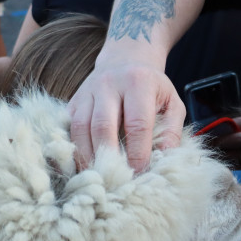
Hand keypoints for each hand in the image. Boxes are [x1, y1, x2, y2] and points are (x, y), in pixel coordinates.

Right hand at [68, 42, 185, 170]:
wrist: (125, 59)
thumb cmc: (153, 88)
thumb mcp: (172, 103)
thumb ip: (172, 132)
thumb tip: (164, 160)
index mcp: (138, 83)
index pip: (136, 124)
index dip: (138, 153)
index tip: (140, 174)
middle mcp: (109, 84)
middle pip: (103, 126)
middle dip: (109, 158)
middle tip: (116, 181)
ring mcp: (87, 91)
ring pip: (80, 128)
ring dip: (87, 157)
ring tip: (97, 178)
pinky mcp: (73, 101)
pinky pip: (67, 127)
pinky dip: (72, 150)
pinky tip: (80, 168)